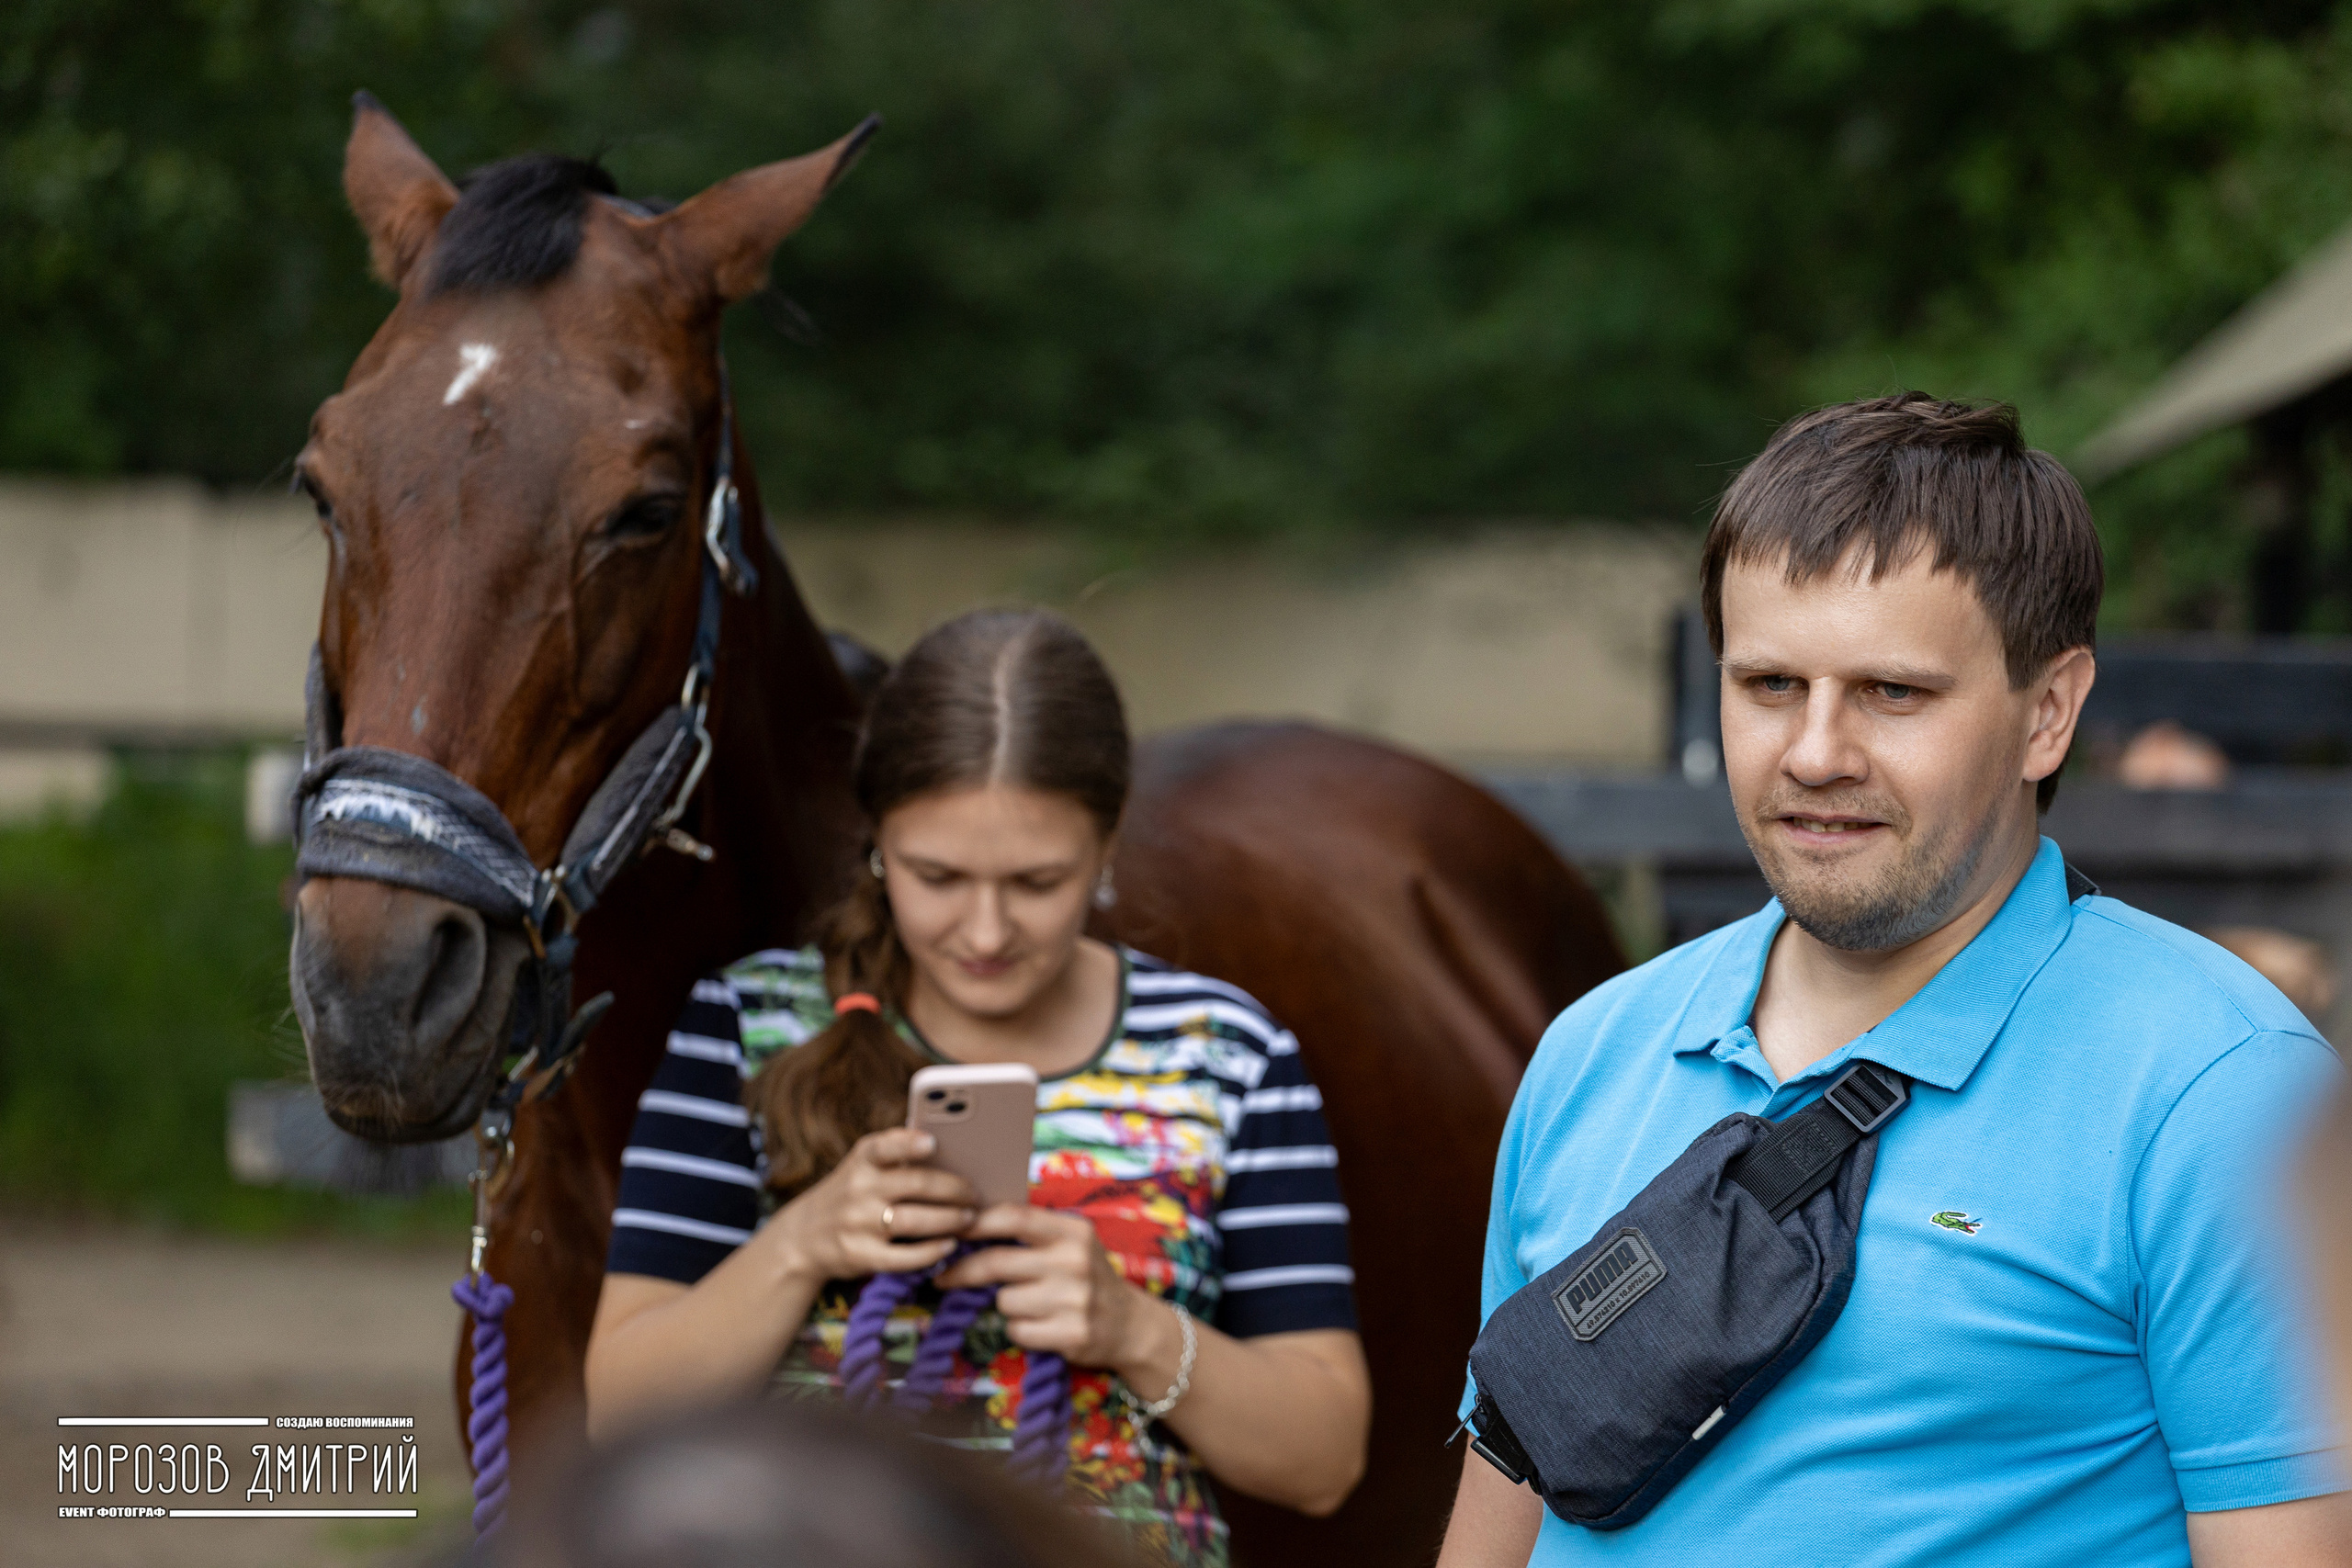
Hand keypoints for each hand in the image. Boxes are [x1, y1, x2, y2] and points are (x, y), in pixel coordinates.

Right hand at [762, 1128, 976, 1284]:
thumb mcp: (863, 1166)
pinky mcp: (860, 1255)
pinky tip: (949, 1245)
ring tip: (969, 1217)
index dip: (908, 1144)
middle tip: (975, 1193)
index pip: (883, 1146)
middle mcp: (858, 1189)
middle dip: (953, 1189)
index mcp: (862, 1160)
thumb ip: (898, 1156)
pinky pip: (903, 1256)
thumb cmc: (853, 1193)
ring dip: (949, 1219)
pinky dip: (931, 1251)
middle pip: (914, 1185)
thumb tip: (957, 1151)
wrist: (803, 1237)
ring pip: (914, 1220)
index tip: (933, 1142)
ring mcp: (858, 1224)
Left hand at [934, 1204, 1156, 1368]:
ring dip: (1007, 1306)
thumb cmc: (1087, 1277)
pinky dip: (1020, 1330)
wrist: (1130, 1324)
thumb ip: (1030, 1233)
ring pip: (1004, 1301)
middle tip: (943, 1277)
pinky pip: (1016, 1330)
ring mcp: (1074, 1299)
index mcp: (1073, 1231)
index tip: (950, 1230)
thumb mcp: (1070, 1243)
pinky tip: (1043, 1325)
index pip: (1013, 1217)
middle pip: (996, 1262)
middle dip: (962, 1271)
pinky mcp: (1071, 1333)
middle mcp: (1074, 1261)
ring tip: (1034, 1305)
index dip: (975, 1223)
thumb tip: (966, 1227)